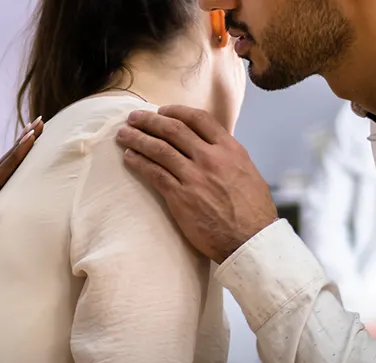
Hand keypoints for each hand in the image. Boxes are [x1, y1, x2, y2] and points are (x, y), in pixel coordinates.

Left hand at [115, 105, 277, 262]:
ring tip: (123, 135)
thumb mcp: (246, 172)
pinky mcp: (181, 197)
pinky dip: (139, 163)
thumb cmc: (252, 211)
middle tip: (133, 117)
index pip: (199, 119)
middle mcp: (211, 158)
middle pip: (173, 130)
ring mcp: (195, 177)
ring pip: (159, 149)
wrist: (250, 239)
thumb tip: (212, 149)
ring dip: (137, 139)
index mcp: (230, 149)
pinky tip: (129, 157)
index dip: (176, 111)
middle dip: (149, 121)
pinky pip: (154, 173)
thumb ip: (227, 158)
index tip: (161, 111)